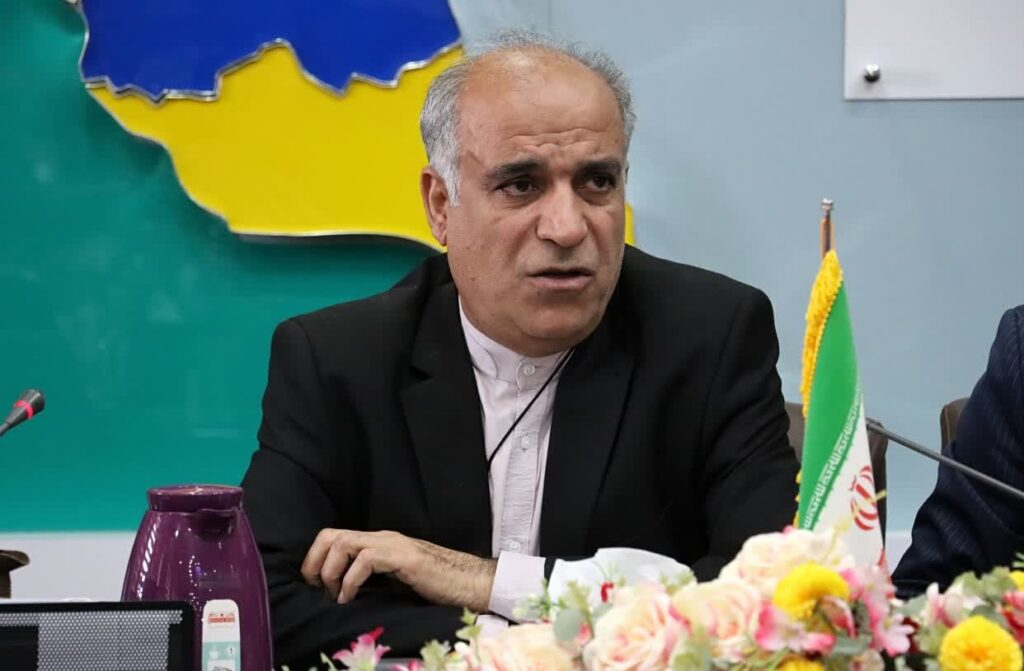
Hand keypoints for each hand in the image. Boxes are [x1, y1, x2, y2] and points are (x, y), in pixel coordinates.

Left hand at [300, 529, 496, 611]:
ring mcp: (393, 545)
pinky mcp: (404, 557)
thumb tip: (341, 593)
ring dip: (331, 572)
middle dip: (316, 563)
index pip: (334, 536)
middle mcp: (382, 538)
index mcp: (378, 542)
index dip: (316, 559)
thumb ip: (372, 579)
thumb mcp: (394, 580)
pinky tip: (352, 598)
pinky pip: (366, 559)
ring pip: (344, 542)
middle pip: (332, 535)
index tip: (314, 586)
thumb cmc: (434, 585)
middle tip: (318, 590)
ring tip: (337, 595)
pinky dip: (351, 580)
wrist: (468, 582)